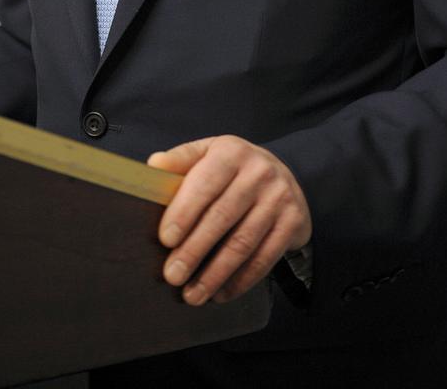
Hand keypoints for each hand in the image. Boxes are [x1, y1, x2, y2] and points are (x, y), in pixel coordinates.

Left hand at [147, 134, 310, 305]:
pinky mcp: (293, 222)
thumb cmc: (234, 170)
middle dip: (194, 250)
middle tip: (173, 275)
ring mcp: (279, 198)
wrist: (286, 175)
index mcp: (231, 152)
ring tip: (193, 294)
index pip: (205, 183)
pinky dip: (241, 281)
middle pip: (222, 216)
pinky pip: (265, 258)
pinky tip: (221, 294)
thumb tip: (153, 166)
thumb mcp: (209, 154)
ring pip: (243, 242)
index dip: (185, 211)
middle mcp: (259, 172)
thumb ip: (181, 160)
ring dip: (215, 274)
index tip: (166, 239)